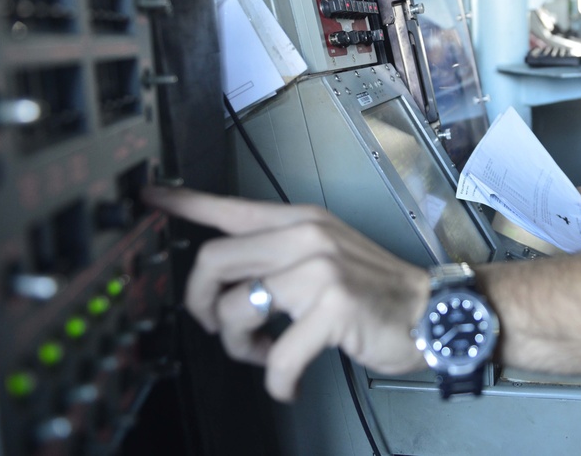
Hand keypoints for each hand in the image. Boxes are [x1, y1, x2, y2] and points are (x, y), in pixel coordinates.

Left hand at [142, 186, 427, 400]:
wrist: (431, 309)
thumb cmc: (377, 289)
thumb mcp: (328, 252)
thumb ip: (280, 253)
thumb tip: (229, 276)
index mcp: (300, 221)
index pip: (230, 207)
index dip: (183, 203)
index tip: (149, 198)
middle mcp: (305, 236)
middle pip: (213, 260)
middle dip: (200, 304)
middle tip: (215, 325)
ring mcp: (319, 269)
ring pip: (234, 309)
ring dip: (237, 346)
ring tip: (261, 354)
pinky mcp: (332, 307)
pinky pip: (275, 354)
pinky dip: (276, 379)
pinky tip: (288, 382)